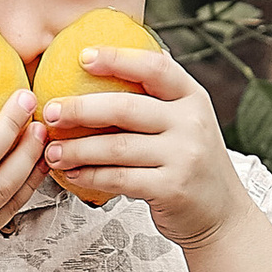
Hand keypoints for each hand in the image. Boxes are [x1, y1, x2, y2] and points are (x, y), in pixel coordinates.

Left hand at [38, 46, 237, 246]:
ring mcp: (183, 156)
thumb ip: (157, 100)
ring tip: (52, 150)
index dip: (118, 59)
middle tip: (49, 111)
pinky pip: (119, 179)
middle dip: (80, 109)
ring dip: (77, 149)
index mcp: (193, 98)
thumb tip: (107, 67)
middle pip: (126, 108)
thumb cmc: (191, 165)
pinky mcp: (171, 188)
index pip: (154, 68)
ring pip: (116, 147)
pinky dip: (89, 176)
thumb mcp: (186, 124)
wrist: (222, 215)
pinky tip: (71, 173)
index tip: (83, 57)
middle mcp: (191, 123)